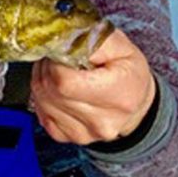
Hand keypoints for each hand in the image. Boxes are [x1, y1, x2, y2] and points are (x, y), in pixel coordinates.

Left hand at [30, 29, 155, 145]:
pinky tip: (56, 90)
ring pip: (42, 102)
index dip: (55, 64)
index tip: (61, 54)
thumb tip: (63, 39)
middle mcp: (102, 120)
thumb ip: (92, 38)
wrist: (135, 102)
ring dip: (43, 82)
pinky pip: (43, 115)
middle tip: (57, 59)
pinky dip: (44, 99)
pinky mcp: (70, 138)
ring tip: (57, 72)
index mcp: (118, 94)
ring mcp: (85, 133)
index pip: (65, 82)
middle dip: (47, 70)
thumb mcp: (121, 46)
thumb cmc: (128, 72)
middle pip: (51, 92)